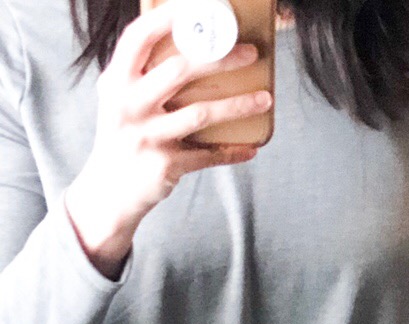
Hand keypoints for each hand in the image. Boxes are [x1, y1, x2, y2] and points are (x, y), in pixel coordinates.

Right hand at [63, 3, 269, 277]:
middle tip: (250, 53)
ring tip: (266, 99)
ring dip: (238, 105)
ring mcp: (147, 134)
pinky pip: (208, 156)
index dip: (164, 21)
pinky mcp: (166, 164)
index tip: (192, 9)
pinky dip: (233, 152)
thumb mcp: (120, 98)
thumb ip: (142, 74)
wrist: (109, 188)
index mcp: (116, 80)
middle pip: (179, 71)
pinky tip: (253, 147)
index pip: (137, 39)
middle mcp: (128, 103)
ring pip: (201, 113)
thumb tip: (186, 48)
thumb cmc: (123, 134)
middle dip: (219, 59)